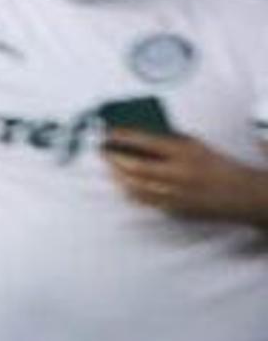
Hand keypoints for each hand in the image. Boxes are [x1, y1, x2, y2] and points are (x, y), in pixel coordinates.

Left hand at [105, 128, 267, 223]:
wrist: (239, 193)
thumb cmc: (216, 165)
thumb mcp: (195, 145)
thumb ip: (168, 141)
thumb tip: (135, 137)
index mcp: (185, 152)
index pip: (146, 142)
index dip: (123, 137)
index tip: (108, 132)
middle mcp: (178, 173)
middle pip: (134, 166)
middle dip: (113, 157)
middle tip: (102, 150)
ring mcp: (174, 193)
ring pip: (134, 185)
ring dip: (117, 174)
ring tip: (109, 165)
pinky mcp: (172, 208)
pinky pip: (142, 199)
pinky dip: (128, 189)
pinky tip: (122, 182)